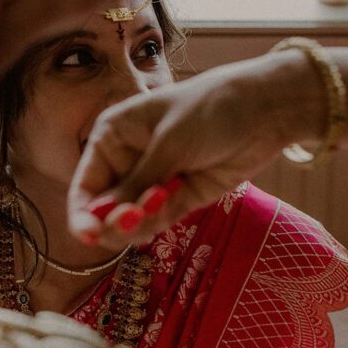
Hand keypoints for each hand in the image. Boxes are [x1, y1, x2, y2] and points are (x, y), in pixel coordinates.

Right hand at [67, 52, 323, 247]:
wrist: (264, 111)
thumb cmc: (210, 110)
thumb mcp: (168, 145)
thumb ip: (134, 185)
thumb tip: (100, 219)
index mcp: (112, 137)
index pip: (85, 186)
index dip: (82, 215)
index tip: (89, 236)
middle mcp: (127, 162)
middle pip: (105, 211)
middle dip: (117, 221)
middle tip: (136, 217)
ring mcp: (153, 182)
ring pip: (131, 222)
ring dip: (142, 221)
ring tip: (166, 198)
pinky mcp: (179, 199)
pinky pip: (157, 222)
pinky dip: (162, 218)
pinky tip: (179, 193)